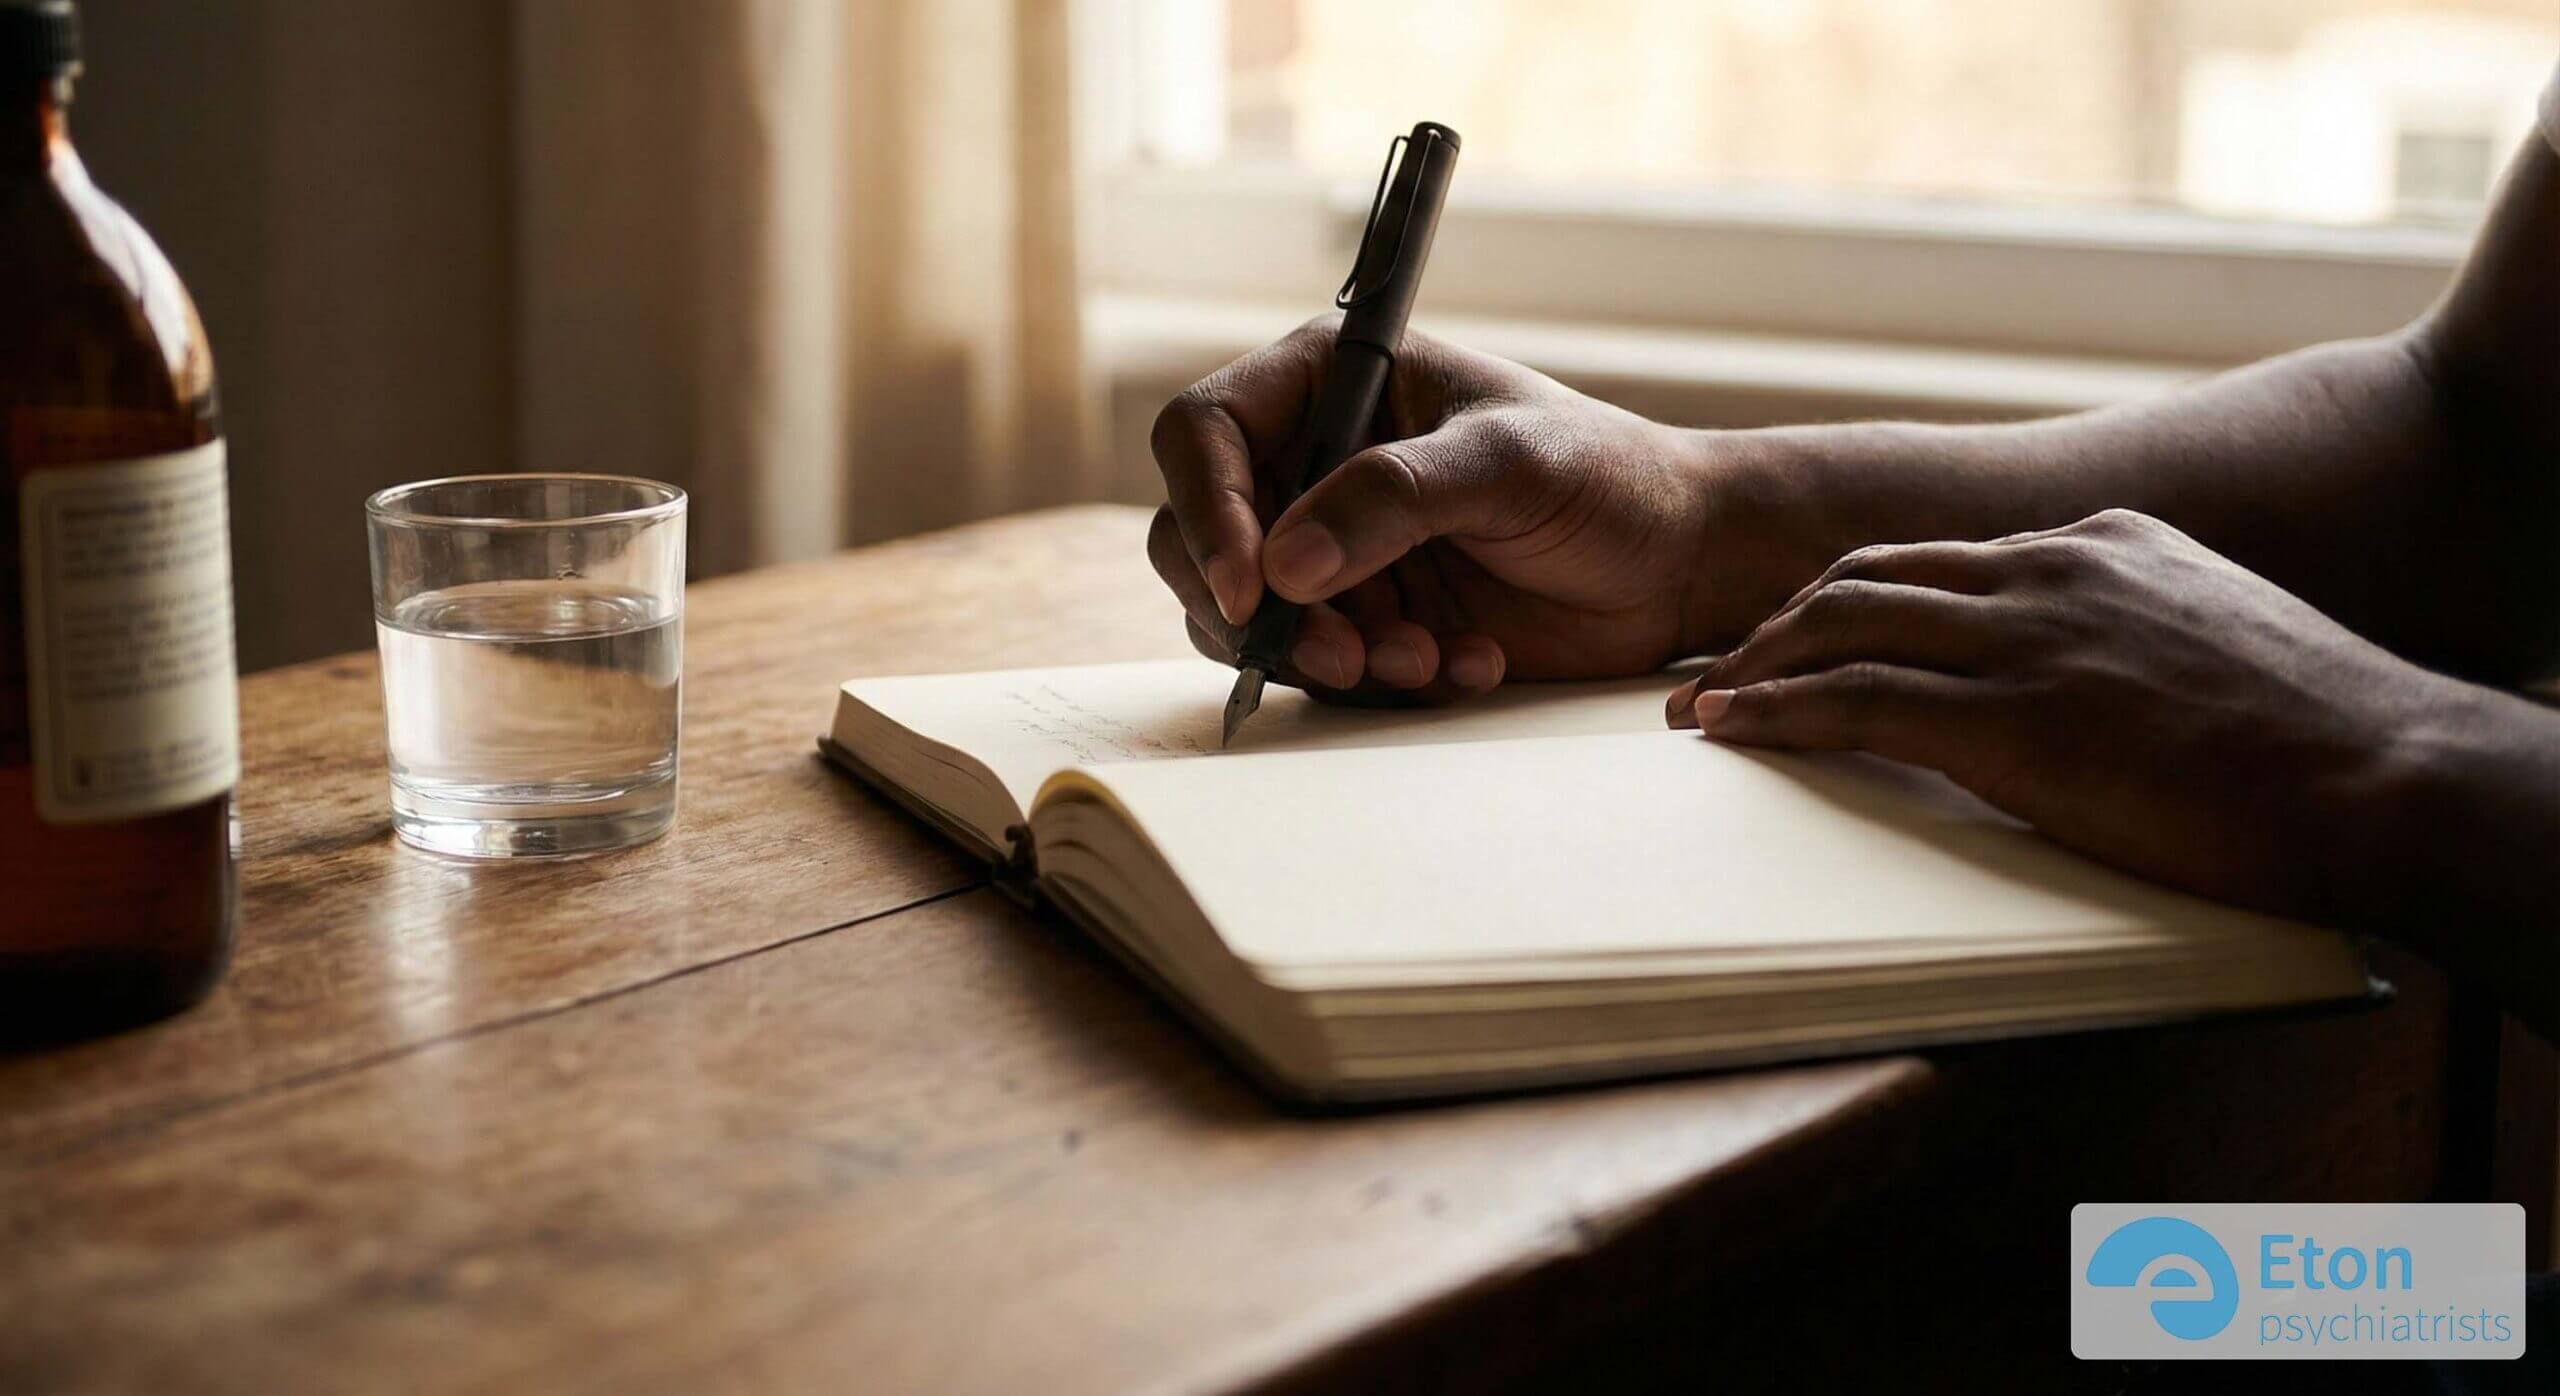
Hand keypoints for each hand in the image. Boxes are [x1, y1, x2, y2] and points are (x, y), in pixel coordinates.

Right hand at [1150, 319, 1712, 700]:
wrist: (1674, 563)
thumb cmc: (1604, 477)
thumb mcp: (1505, 464)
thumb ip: (1394, 498)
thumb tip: (1285, 565)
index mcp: (1329, 383)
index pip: (1203, 434)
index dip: (1206, 512)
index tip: (1252, 588)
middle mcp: (1311, 461)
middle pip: (1198, 538)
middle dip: (1260, 609)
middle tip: (1341, 653)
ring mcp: (1331, 546)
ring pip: (1249, 617)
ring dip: (1325, 655)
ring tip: (1422, 659)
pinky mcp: (1362, 618)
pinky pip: (1317, 666)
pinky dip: (1377, 681)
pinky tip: (1463, 663)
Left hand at [1666, 509, 2468, 918]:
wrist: (2383, 772)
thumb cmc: (2322, 738)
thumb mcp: (2219, 645)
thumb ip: (2139, 637)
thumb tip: (2101, 681)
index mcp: (2102, 545)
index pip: (1943, 557)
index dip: (1859, 596)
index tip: (1808, 630)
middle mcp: (2050, 569)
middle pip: (1868, 574)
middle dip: (1782, 617)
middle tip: (1724, 662)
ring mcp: (2028, 637)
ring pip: (1842, 622)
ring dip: (1755, 661)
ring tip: (1698, 700)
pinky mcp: (2011, 717)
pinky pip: (1856, 701)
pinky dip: (1777, 711)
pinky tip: (1730, 730)